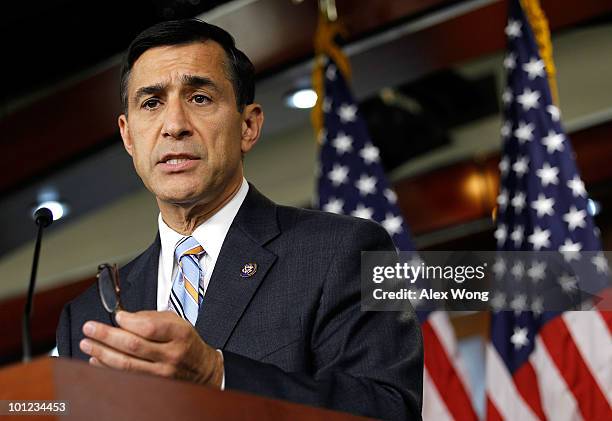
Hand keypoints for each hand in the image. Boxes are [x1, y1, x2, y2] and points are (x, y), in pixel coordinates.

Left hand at [79, 310, 222, 387]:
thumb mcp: (177, 322)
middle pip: (133, 346)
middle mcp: (171, 354)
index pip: (150, 327)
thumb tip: (123, 318)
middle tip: (89, 328)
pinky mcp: (154, 384)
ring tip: (87, 343)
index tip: (116, 316)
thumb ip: (151, 317)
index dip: (129, 322)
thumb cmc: (186, 342)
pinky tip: (97, 360)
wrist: (202, 370)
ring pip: (126, 364)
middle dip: (106, 336)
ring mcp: (162, 373)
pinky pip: (126, 376)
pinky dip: (108, 368)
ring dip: (102, 353)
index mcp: (179, 334)